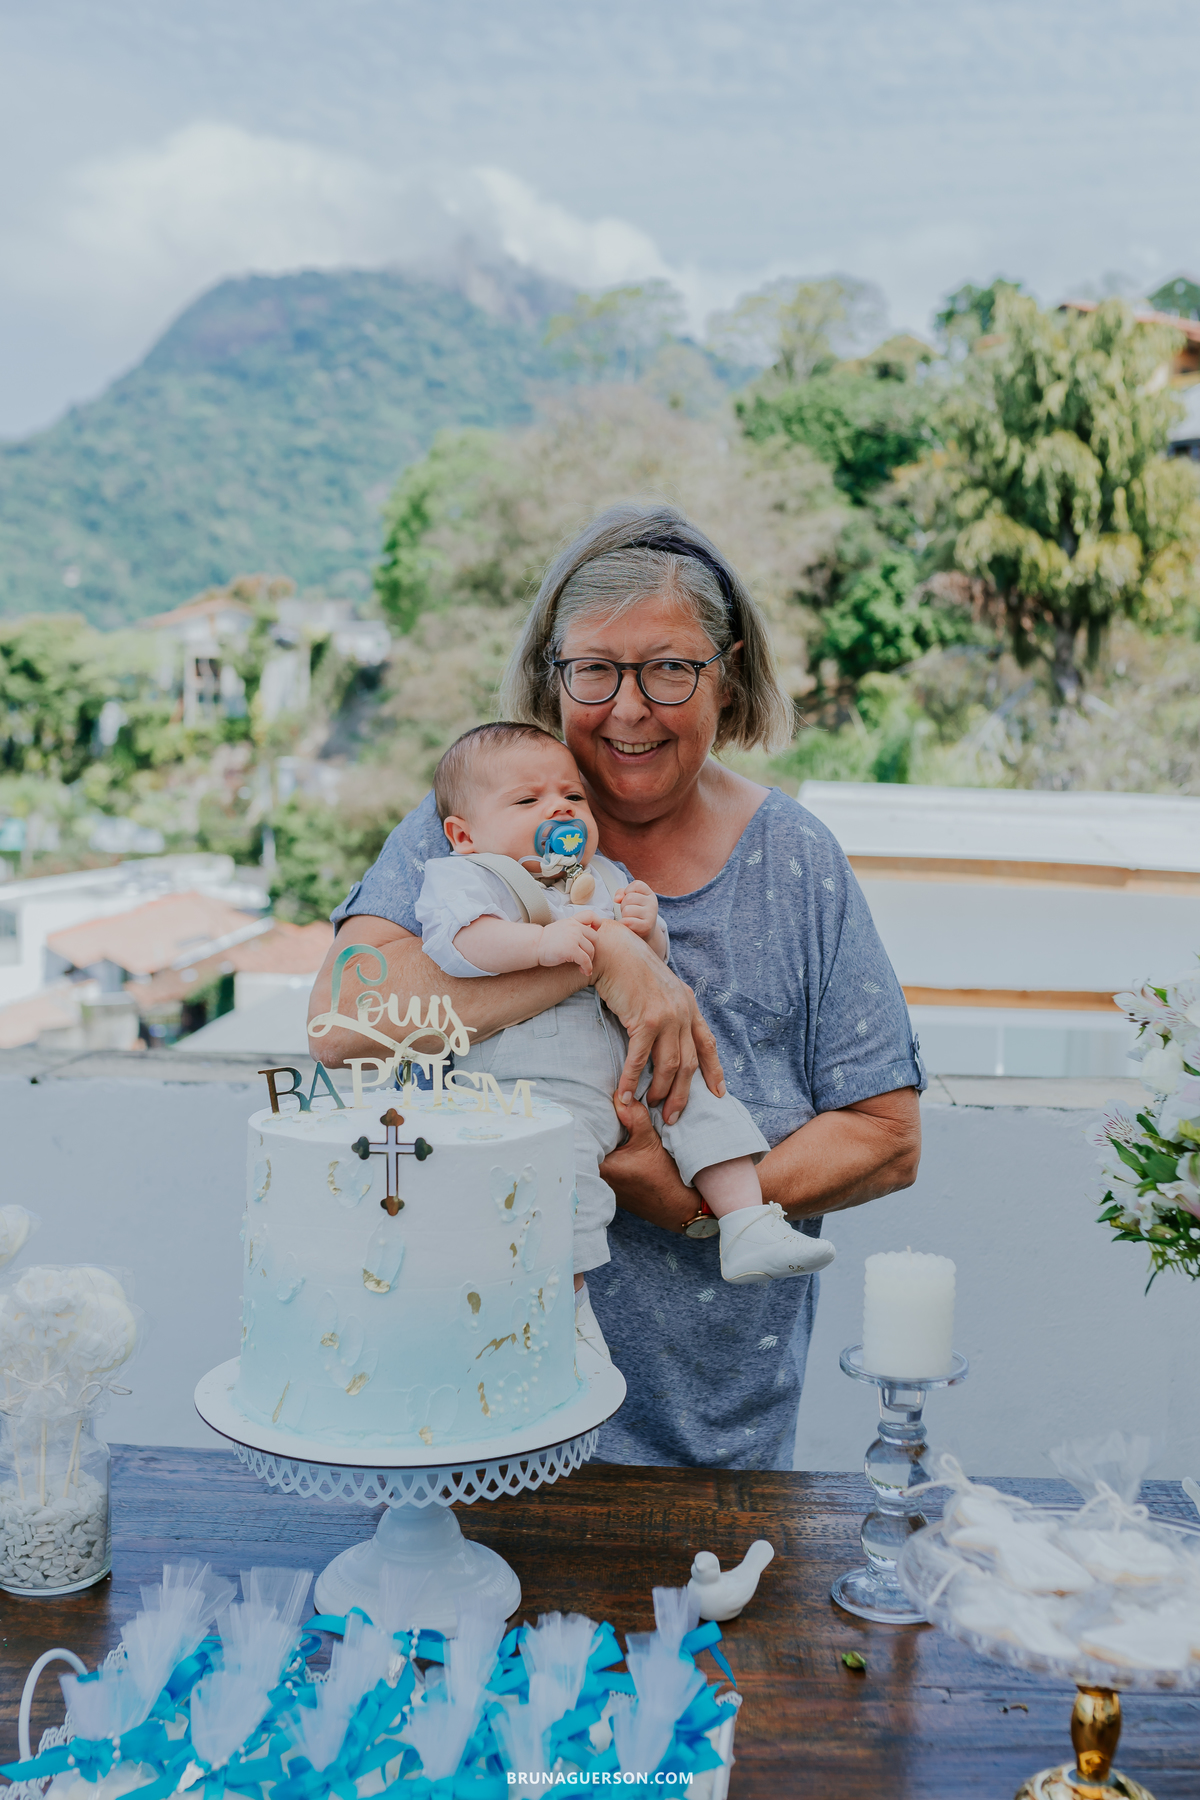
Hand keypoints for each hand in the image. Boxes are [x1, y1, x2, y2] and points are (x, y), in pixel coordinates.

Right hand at [538, 916, 599, 973]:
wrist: (534, 945)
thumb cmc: (546, 940)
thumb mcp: (561, 928)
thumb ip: (573, 929)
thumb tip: (586, 938)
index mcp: (572, 921)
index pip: (591, 916)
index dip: (597, 923)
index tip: (594, 932)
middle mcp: (575, 927)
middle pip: (595, 938)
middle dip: (593, 949)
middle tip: (587, 957)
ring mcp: (574, 938)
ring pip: (591, 950)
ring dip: (589, 961)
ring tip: (583, 966)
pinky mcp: (572, 950)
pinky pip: (586, 960)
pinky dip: (587, 968)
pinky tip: (584, 971)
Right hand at [590, 919, 724, 1125]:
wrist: (613, 950)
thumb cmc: (631, 971)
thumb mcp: (661, 989)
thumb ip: (670, 1011)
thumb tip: (669, 1036)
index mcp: (689, 1005)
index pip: (707, 1044)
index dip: (714, 1071)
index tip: (718, 1094)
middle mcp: (683, 1012)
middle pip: (689, 1064)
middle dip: (682, 1094)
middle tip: (673, 1116)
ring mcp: (667, 1016)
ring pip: (669, 1066)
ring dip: (659, 1091)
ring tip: (650, 1106)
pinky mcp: (645, 1020)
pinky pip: (640, 1059)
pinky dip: (631, 1081)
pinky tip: (624, 1095)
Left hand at [600, 1093, 696, 1232]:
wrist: (677, 1206)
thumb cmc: (664, 1178)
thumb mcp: (649, 1140)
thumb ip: (634, 1116)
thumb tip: (620, 1095)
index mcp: (600, 1167)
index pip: (584, 1136)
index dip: (587, 1117)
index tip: (592, 1102)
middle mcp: (596, 1177)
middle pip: (588, 1143)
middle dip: (595, 1125)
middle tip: (600, 1105)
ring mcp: (602, 1182)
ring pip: (596, 1151)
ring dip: (602, 1137)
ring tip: (609, 1118)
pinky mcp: (611, 1184)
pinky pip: (604, 1159)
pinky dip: (609, 1148)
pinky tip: (617, 1137)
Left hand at [613, 880, 657, 940]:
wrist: (644, 933)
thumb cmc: (634, 914)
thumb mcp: (630, 900)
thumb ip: (621, 893)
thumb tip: (617, 899)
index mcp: (649, 894)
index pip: (636, 884)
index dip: (628, 891)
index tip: (630, 900)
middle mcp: (653, 903)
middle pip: (629, 898)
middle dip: (624, 905)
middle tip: (629, 913)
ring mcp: (651, 915)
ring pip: (627, 910)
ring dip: (624, 916)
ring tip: (629, 919)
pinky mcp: (646, 926)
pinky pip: (627, 921)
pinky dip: (623, 924)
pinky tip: (628, 926)